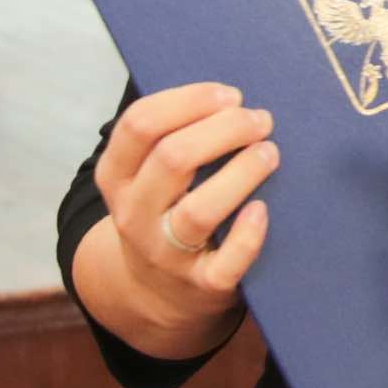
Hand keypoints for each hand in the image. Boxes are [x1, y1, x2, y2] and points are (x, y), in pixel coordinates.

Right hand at [93, 81, 278, 339]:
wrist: (158, 292)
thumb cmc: (168, 209)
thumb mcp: (149, 176)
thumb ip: (175, 135)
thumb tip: (233, 97)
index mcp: (117, 176)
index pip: (140, 125)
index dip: (189, 101)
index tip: (231, 95)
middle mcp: (134, 214)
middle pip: (172, 158)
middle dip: (224, 130)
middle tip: (262, 120)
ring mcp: (165, 253)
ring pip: (199, 210)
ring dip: (241, 173)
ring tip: (270, 153)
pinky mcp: (202, 285)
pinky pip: (226, 262)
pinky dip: (248, 235)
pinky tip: (264, 209)